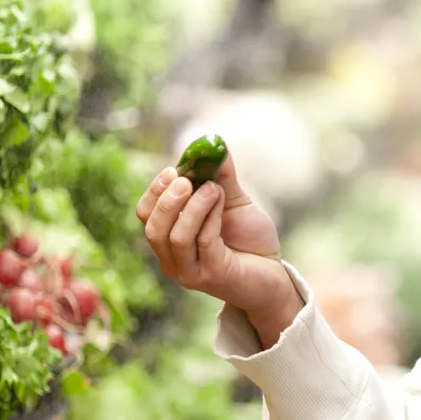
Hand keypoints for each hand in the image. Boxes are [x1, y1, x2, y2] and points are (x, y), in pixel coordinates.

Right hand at [137, 156, 299, 331]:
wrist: (274, 276)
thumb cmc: (250, 241)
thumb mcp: (234, 202)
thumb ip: (221, 177)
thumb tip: (215, 143)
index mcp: (170, 239)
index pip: (146, 214)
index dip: (155, 190)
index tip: (174, 170)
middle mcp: (173, 259)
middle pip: (152, 228)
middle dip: (166, 200)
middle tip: (186, 179)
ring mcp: (190, 271)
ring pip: (174, 237)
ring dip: (193, 206)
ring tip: (214, 189)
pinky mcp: (212, 276)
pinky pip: (202, 242)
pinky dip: (209, 218)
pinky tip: (222, 204)